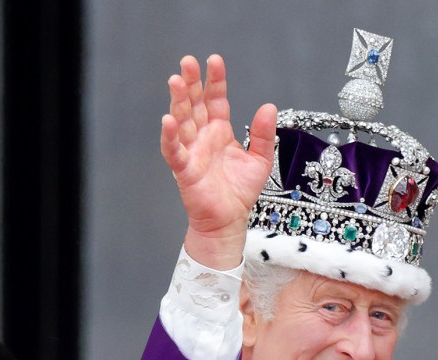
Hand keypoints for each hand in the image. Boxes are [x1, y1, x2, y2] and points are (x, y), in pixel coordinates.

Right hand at [161, 54, 276, 269]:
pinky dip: (170, 137)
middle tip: (187, 62)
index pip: (215, 100)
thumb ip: (262, 134)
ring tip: (176, 81)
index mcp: (219, 132)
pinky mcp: (185, 170)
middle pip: (194, 104)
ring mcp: (192, 152)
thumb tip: (269, 107)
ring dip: (178, 101)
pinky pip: (174, 151)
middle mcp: (203, 138)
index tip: (214, 61)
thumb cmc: (239, 192)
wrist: (230, 221)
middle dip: (191, 83)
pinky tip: (168, 121)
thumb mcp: (260, 160)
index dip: (215, 81)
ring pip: (182, 121)